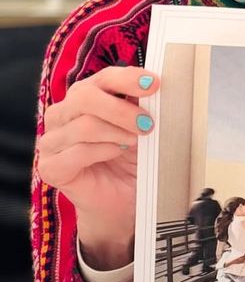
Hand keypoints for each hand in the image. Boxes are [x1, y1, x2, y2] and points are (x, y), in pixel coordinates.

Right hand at [37, 67, 159, 268]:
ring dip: (117, 133)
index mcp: (85, 97)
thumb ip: (142, 107)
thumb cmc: (130, 162)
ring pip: (84, 125)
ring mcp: (52, 141)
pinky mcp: (51, 167)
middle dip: (121, 109)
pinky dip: (104, 151)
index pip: (102, 78)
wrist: (122, 203)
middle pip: (86, 97)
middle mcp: (63, 115)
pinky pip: (77, 152)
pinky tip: (117, 154)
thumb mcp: (141, 129)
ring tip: (136, 142)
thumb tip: (156, 88)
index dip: (128, 78)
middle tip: (147, 124)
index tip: (154, 84)